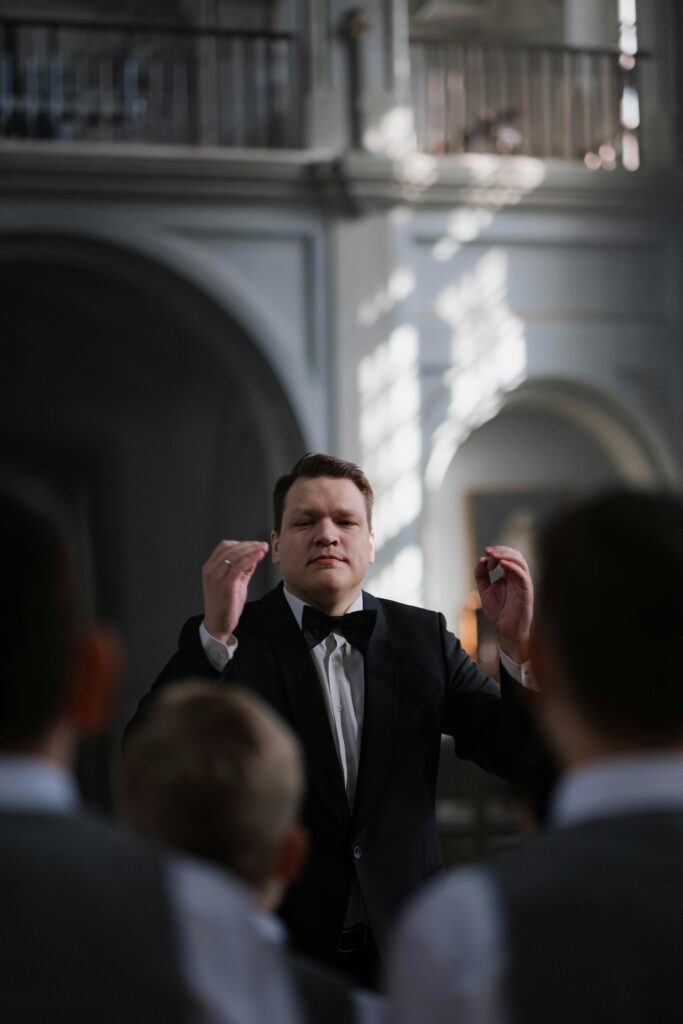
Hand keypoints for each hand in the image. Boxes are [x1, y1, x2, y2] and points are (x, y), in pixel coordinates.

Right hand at [202, 540, 268, 641]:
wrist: (217, 624)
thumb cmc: (224, 604)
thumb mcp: (233, 582)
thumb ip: (242, 569)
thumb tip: (253, 557)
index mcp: (210, 567)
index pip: (224, 547)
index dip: (241, 543)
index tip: (255, 544)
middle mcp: (211, 570)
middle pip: (231, 548)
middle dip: (249, 545)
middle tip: (263, 545)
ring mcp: (216, 577)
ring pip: (235, 555)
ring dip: (252, 549)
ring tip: (263, 548)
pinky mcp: (225, 585)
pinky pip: (239, 567)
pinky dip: (250, 558)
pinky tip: (259, 556)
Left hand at [474, 545, 533, 663]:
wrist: (506, 629)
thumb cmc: (498, 611)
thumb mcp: (485, 590)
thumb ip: (481, 575)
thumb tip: (481, 559)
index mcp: (509, 575)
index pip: (507, 555)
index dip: (496, 552)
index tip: (485, 554)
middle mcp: (518, 576)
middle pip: (515, 554)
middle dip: (501, 550)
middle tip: (488, 551)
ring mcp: (523, 582)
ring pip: (520, 561)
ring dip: (507, 555)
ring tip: (494, 556)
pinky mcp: (526, 590)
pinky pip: (522, 574)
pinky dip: (513, 566)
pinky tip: (502, 565)